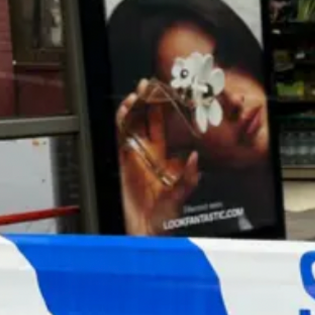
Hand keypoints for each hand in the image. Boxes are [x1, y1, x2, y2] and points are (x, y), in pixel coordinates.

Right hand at [116, 80, 200, 235]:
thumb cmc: (164, 217)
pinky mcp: (121, 157)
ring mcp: (134, 153)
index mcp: (165, 157)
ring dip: (137, 104)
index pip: (167, 127)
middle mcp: (149, 152)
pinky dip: (123, 117)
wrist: (144, 231)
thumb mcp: (182, 194)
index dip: (171, 110)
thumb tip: (193, 158)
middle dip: (152, 100)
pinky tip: (130, 105)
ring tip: (142, 89)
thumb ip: (189, 177)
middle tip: (156, 82)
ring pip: (133, 121)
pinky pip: (120, 132)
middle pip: (149, 119)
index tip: (178, 94)